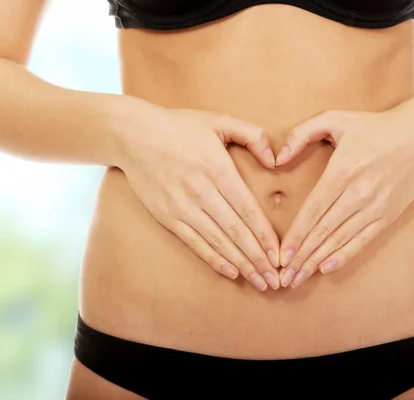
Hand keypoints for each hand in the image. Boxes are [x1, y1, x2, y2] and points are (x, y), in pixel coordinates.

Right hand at [119, 102, 280, 290]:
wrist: (133, 135)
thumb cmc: (180, 126)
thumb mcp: (219, 120)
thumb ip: (253, 135)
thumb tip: (275, 160)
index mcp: (217, 169)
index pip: (248, 210)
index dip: (265, 235)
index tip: (280, 254)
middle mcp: (201, 192)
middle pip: (236, 231)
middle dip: (259, 258)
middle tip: (276, 279)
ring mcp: (182, 207)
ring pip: (218, 242)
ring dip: (241, 264)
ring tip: (260, 282)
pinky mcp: (168, 216)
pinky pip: (195, 243)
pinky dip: (214, 259)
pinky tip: (232, 272)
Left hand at [275, 106, 413, 287]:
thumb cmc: (373, 126)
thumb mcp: (334, 119)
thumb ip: (301, 134)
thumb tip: (277, 159)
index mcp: (342, 170)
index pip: (312, 210)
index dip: (296, 236)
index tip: (281, 255)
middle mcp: (358, 192)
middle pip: (323, 231)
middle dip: (302, 257)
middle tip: (284, 277)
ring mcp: (376, 206)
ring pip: (340, 239)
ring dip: (317, 261)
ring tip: (299, 279)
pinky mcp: (389, 214)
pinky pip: (363, 240)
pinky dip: (344, 255)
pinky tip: (327, 268)